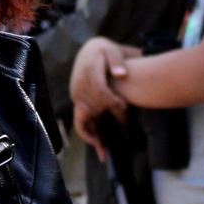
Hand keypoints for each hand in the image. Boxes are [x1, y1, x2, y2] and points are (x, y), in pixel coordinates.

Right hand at [70, 37, 131, 155]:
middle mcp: (80, 89)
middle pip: (92, 111)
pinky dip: (88, 133)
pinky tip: (99, 144)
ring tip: (103, 153)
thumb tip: (121, 75)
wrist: (89, 50)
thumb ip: (117, 62)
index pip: (102, 95)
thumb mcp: (111, 51)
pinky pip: (80, 121)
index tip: (126, 111)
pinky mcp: (78, 102)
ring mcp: (77, 96)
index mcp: (89, 75)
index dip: (114, 105)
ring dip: (92, 137)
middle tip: (119, 138)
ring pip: (82, 120)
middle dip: (106, 125)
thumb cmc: (104, 51)